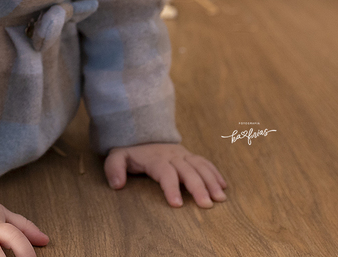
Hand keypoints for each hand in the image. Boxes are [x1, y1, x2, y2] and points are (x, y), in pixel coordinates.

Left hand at [104, 142, 227, 207]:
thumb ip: (114, 169)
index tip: (176, 205)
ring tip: (220, 198)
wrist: (141, 131)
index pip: (165, 173)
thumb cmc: (130, 151)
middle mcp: (172, 156)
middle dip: (198, 188)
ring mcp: (183, 154)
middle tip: (206, 205)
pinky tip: (223, 186)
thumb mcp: (117, 157)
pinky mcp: (190, 155)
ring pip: (200, 166)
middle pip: (187, 171)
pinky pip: (205, 162)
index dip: (171, 188)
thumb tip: (117, 185)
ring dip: (211, 182)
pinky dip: (215, 173)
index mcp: (155, 159)